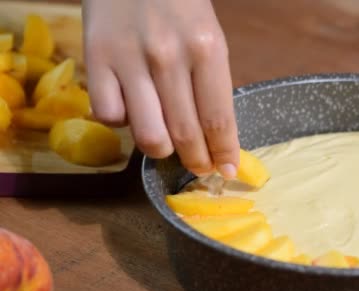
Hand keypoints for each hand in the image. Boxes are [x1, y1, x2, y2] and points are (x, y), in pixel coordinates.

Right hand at [82, 0, 238, 177]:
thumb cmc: (178, 4)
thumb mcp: (207, 36)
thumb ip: (211, 83)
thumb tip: (216, 137)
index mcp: (207, 48)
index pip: (218, 118)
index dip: (224, 153)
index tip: (227, 171)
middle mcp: (168, 56)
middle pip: (185, 133)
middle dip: (197, 160)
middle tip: (200, 166)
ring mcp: (129, 59)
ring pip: (148, 135)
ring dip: (160, 150)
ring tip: (166, 143)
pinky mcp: (95, 59)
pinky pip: (109, 116)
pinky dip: (122, 122)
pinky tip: (131, 108)